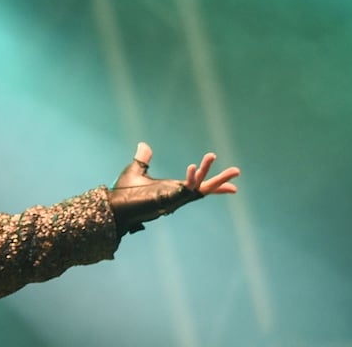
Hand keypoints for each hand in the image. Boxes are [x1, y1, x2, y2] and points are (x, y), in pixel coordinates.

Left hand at [108, 142, 239, 237]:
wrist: (113, 207)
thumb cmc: (123, 193)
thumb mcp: (136, 170)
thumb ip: (143, 159)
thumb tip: (144, 145)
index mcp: (172, 189)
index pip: (198, 186)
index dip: (212, 182)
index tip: (232, 184)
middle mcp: (177, 195)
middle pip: (205, 188)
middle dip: (220, 181)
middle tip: (237, 171)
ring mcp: (174, 199)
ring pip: (199, 188)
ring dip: (210, 176)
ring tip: (215, 158)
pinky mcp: (168, 200)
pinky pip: (185, 190)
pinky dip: (191, 179)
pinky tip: (193, 167)